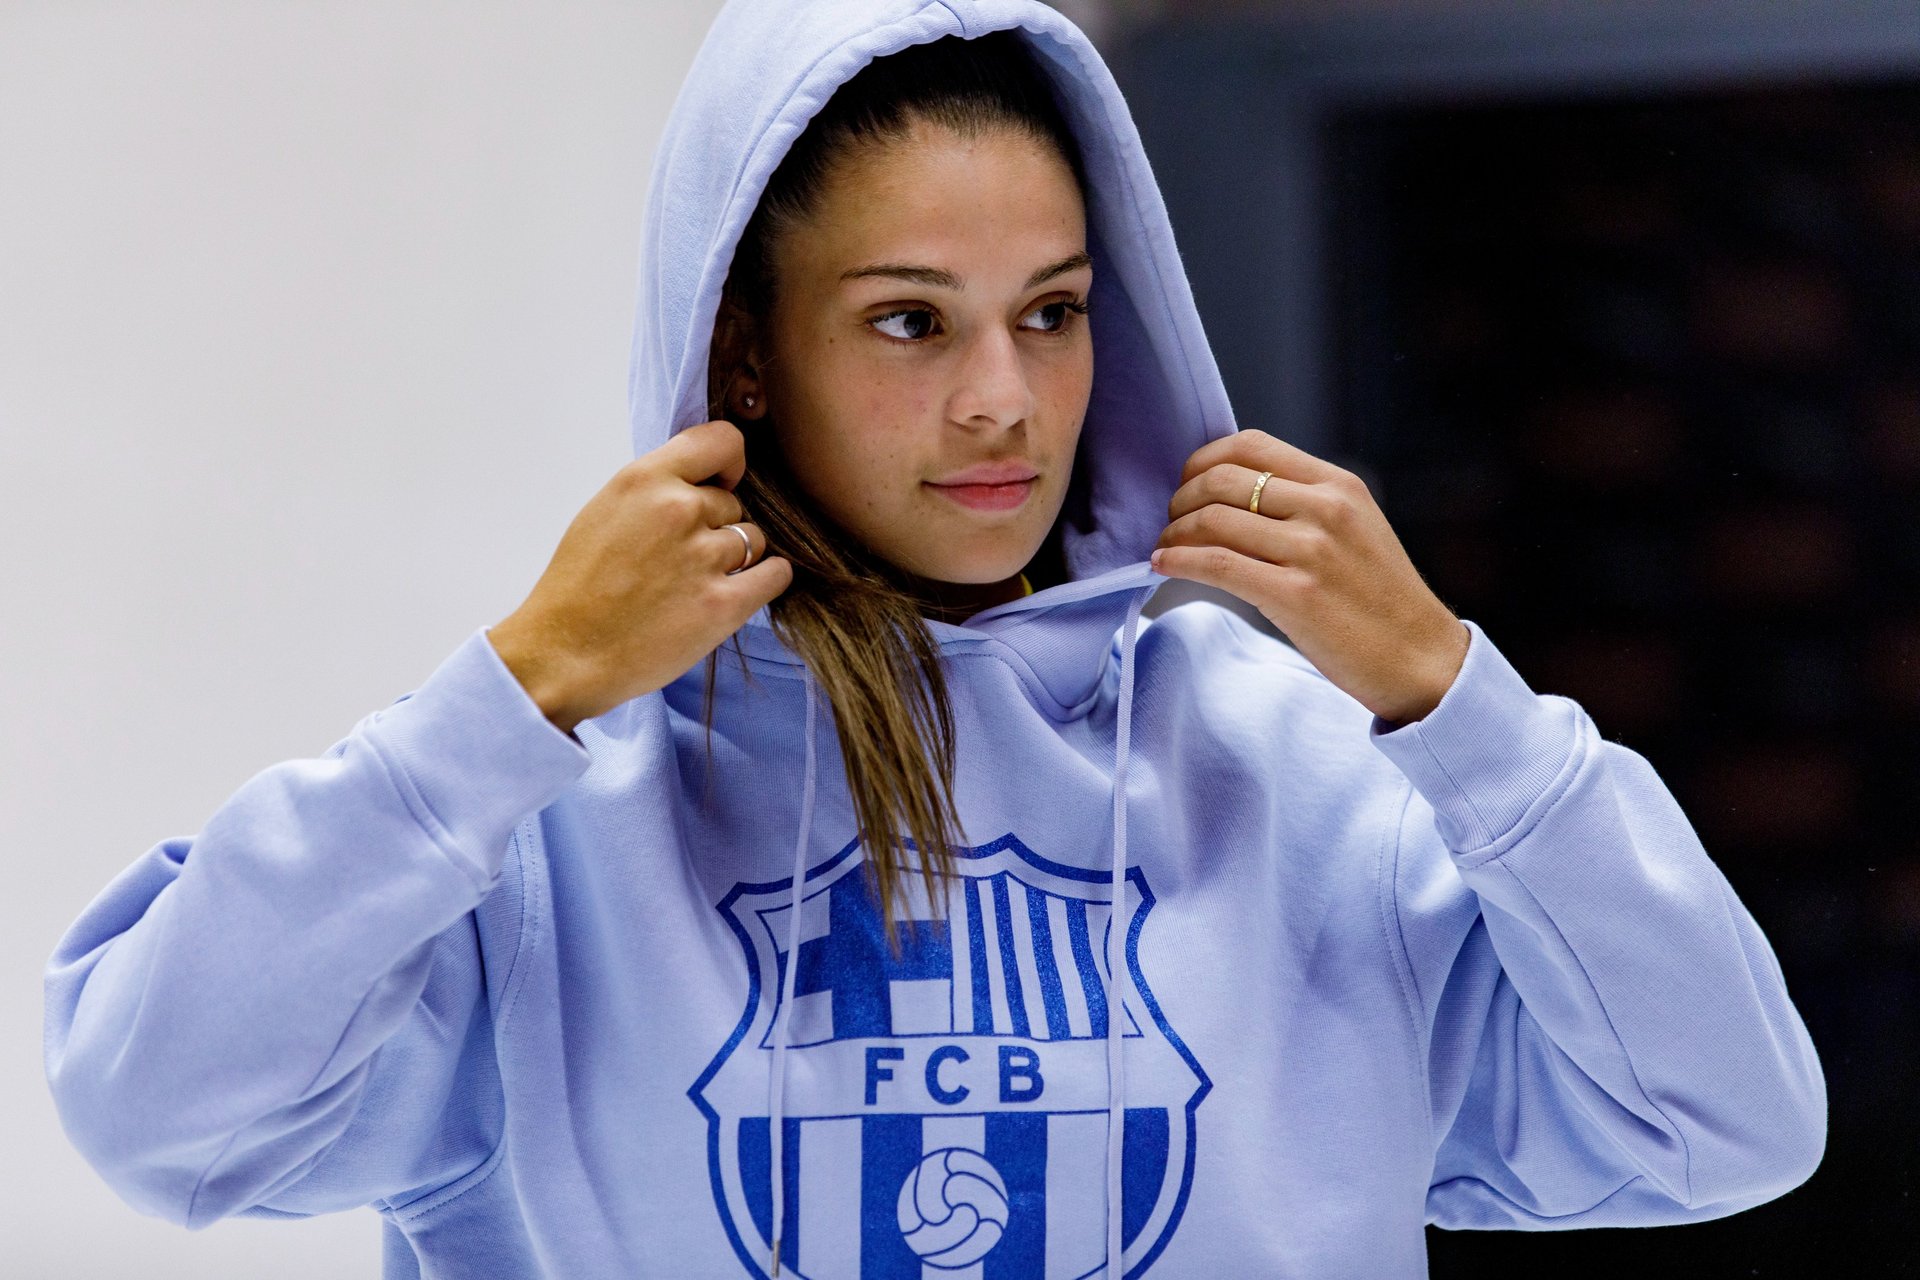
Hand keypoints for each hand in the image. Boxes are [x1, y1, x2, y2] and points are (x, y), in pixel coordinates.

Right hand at [487, 419, 792, 733]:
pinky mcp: (724, 605)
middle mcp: (679, 510)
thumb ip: (655, 489)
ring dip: (737, 558)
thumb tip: (704, 481)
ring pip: (753, 539)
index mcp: (645, 480)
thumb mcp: (606, 512)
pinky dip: (766, 581)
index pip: (722, 441)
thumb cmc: (580, 587)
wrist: (565, 654)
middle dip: (717, 525)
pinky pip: (775, 575)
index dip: (729, 464)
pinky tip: (742, 591)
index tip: (721, 484)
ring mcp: (704, 557)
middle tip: (683, 558)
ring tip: (696, 582)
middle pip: (735, 502)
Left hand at [1151, 429, 1468, 726]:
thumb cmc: (1379, 601)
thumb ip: (1303, 506)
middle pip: (1223, 480)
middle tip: (1170, 523)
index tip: (1186, 484)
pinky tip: (1163, 567)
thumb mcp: (1355, 530)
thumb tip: (1229, 497)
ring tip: (1166, 549)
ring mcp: (1311, 550)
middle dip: (1181, 500)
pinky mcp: (1295, 594)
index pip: (1252, 445)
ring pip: (1212, 520)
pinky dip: (1178, 562)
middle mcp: (1325, 508)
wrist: (1420, 658)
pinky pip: (1217, 565)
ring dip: (1174, 534)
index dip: (1203, 460)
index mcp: (1339, 485)